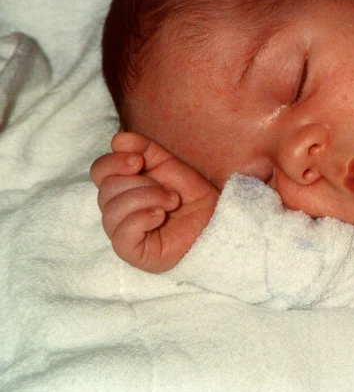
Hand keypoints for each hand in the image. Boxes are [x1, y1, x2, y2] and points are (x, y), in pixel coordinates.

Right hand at [90, 132, 218, 271]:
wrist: (215, 221)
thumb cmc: (191, 197)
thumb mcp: (169, 165)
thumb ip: (145, 149)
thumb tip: (118, 140)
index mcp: (123, 187)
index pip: (99, 171)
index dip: (113, 163)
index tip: (138, 161)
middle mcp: (117, 210)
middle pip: (107, 189)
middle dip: (142, 184)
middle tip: (169, 191)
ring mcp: (122, 232)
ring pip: (113, 209)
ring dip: (147, 199)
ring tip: (172, 202)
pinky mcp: (131, 251)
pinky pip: (121, 233)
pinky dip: (142, 218)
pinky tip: (160, 216)